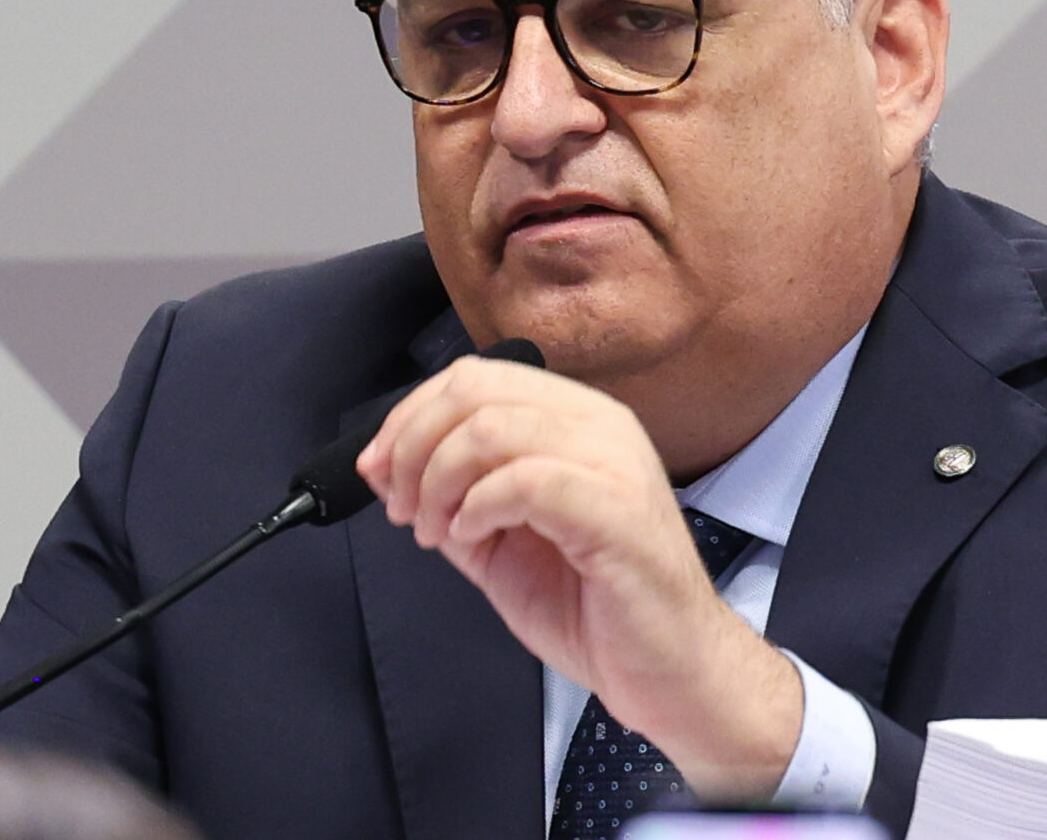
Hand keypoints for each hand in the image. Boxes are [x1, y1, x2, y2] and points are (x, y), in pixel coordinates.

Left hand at [355, 354, 802, 799]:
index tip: (379, 472)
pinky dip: (477, 508)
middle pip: (475, 390)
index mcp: (576, 421)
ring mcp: (614, 462)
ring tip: (440, 533)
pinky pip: (525, 480)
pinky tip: (473, 539)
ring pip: (492, 428)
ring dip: (439, 482)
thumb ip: (445, 497)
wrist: (668, 669)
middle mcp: (600, 426)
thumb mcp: (499, 543)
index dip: (408, 417)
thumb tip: (378, 463)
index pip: (474, 377)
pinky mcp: (616, 510)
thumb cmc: (596, 608)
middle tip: (405, 509)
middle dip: (414, 447)